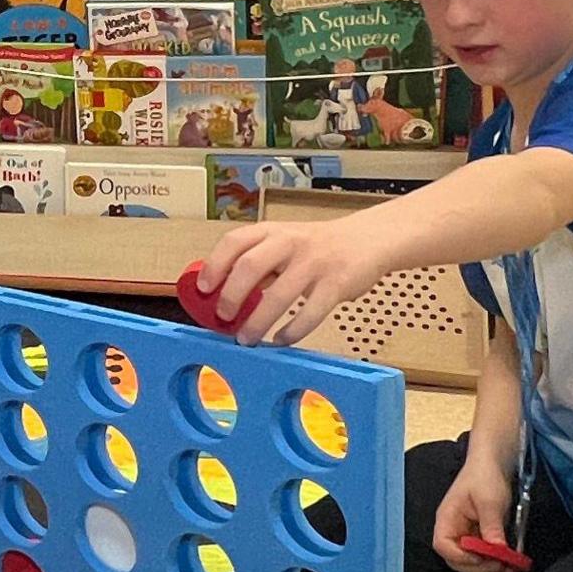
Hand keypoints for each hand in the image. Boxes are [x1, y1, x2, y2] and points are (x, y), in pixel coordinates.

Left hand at [202, 220, 383, 347]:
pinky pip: (310, 312)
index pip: (234, 242)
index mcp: (272, 231)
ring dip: (257, 322)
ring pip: (279, 296)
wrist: (368, 239)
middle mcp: (290, 242)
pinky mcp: (337, 283)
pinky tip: (281, 340)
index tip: (204, 289)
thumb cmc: (318, 246)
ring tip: (247, 339)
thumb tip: (223, 295)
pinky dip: (292, 331)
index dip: (214, 265)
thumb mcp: (284, 243)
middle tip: (224, 318)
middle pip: (250, 267)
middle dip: (231, 296)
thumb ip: (258, 263)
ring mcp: (315, 262)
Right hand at [431, 461, 521, 571]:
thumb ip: (491, 526)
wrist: (493, 465)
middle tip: (503, 566)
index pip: (443, 546)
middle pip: (458, 562)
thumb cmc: (485, 477)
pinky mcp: (480, 542)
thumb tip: (496, 550)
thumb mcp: (490, 500)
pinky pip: (484, 561)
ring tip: (511, 568)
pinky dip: (497, 567)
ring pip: (472, 567)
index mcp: (447, 520)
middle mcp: (453, 533)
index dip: (461, 557)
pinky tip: (512, 565)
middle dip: (481, 569)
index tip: (482, 558)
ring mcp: (467, 539)